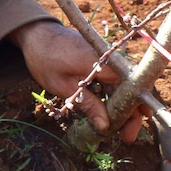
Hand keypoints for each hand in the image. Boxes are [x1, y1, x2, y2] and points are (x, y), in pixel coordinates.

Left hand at [9, 21, 148, 142]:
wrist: (36, 33)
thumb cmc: (46, 58)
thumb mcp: (64, 86)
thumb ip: (88, 104)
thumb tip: (106, 125)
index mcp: (105, 63)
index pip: (130, 89)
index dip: (134, 112)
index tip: (130, 133)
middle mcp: (111, 59)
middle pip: (130, 88)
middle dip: (131, 113)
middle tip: (126, 137)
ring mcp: (106, 58)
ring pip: (123, 85)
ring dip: (123, 105)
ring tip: (119, 128)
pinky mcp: (100, 59)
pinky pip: (113, 79)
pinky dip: (114, 95)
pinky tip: (110, 110)